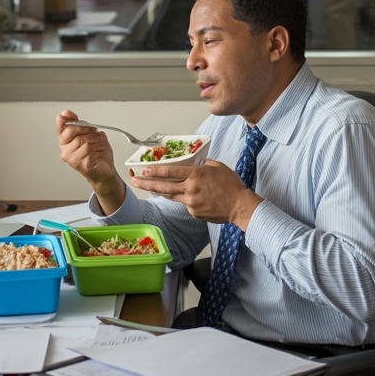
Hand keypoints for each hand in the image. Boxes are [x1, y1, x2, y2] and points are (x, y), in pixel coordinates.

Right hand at [56, 110, 123, 202]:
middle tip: (94, 132)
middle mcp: (65, 150)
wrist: (105, 170)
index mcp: (66, 142)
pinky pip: (90, 150)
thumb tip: (70, 116)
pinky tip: (98, 154)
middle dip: (87, 129)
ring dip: (96, 141)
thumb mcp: (91, 134)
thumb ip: (81, 125)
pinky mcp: (80, 165)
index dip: (63, 119)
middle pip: (73, 131)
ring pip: (84, 141)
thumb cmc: (98, 153)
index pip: (60, 127)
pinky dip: (98, 149)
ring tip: (98, 146)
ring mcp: (72, 159)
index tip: (67, 113)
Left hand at [130, 160, 262, 228]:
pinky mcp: (193, 212)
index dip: (154, 171)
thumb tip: (196, 162)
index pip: (170, 172)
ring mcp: (190, 203)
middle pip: (163, 186)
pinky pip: (185, 204)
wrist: (239, 206)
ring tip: (148, 187)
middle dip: (146, 183)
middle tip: (135, 181)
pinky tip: (194, 198)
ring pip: (171, 196)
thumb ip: (204, 164)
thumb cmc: (232, 185)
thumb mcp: (218, 167)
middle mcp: (190, 189)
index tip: (143, 169)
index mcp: (195, 175)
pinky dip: (185, 199)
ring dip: (159, 191)